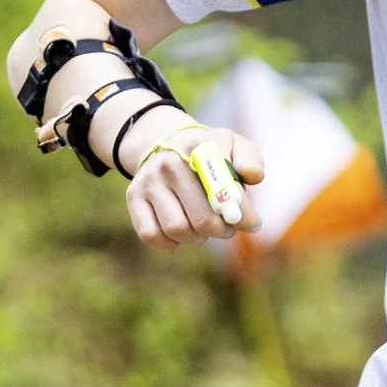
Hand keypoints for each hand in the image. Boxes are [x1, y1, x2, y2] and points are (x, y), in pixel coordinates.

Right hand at [125, 127, 267, 246]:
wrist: (167, 143)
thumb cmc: (208, 152)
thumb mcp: (232, 145)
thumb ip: (250, 159)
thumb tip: (253, 176)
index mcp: (198, 148)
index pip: (223, 191)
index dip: (241, 213)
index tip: (253, 223)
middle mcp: (169, 164)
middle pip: (202, 219)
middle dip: (222, 230)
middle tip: (228, 228)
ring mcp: (148, 181)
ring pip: (177, 230)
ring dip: (197, 237)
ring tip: (204, 227)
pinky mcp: (133, 197)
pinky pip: (152, 235)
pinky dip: (171, 242)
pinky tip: (182, 231)